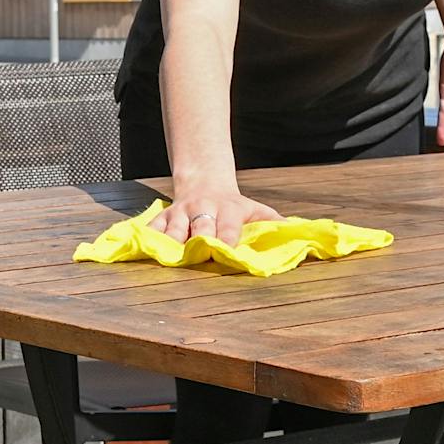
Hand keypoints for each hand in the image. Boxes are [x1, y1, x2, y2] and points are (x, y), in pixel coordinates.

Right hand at [149, 181, 281, 245]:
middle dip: (198, 242)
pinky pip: (153, 228)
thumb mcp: (256, 210)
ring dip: (173, 244)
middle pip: (199, 228)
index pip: (228, 227)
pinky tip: (146, 250)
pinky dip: (149, 239)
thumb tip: (298, 233)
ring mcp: (180, 213)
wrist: (203, 185)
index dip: (227, 239)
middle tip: (198, 257)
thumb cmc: (234, 207)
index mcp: (227, 209)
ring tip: (171, 258)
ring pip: (173, 229)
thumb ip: (274, 223)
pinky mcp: (163, 217)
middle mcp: (202, 209)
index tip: (226, 252)